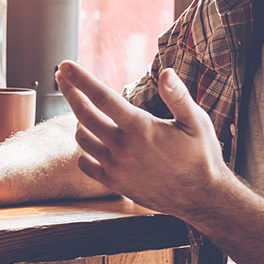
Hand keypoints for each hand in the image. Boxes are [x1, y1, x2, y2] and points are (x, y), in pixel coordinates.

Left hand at [55, 60, 229, 220]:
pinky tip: (93, 141)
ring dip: (80, 121)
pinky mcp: (114, 183)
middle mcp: (123, 148)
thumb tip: (165, 72)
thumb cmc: (201, 156)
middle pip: (83, 114)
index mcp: (140, 128)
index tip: (64, 65)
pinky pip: (85, 163)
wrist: (202, 198)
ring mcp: (116, 167)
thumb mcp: (196, 122)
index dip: (81, 79)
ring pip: (82, 138)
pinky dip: (84, 150)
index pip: (102, 97)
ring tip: (86, 111)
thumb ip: (178, 96)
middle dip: (70, 92)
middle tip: (62, 77)